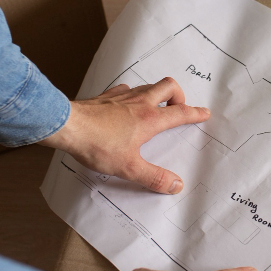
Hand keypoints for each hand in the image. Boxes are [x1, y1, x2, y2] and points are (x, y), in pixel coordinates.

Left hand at [40, 78, 208, 193]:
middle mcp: (139, 103)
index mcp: (149, 119)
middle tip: (177, 108)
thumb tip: (176, 184)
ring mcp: (122, 97)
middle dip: (178, 95)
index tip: (204, 113)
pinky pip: (125, 89)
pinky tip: (125, 104)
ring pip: (147, 86)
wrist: (66, 126)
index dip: (195, 113)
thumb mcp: (128, 167)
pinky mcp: (105, 97)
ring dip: (156, 93)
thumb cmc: (96, 145)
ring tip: (155, 106)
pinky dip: (132, 94)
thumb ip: (153, 177)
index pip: (180, 113)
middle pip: (167, 87)